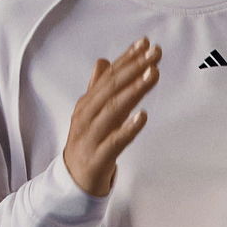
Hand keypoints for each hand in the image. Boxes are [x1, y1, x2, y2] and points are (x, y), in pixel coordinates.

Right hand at [63, 37, 160, 196]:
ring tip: (152, 74)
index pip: (109, 76)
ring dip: (133, 91)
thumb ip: (98, 88)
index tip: (145, 44)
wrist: (72, 182)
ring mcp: (91, 137)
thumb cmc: (86, 144)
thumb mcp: (90, 114)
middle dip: (134, 68)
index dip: (127, 59)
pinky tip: (143, 116)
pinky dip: (128, 128)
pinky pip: (114, 142)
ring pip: (113, 110)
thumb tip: (102, 61)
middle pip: (112, 89)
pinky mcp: (98, 158)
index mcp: (87, 104)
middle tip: (154, 53)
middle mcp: (87, 116)